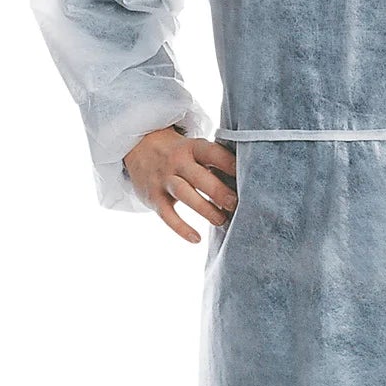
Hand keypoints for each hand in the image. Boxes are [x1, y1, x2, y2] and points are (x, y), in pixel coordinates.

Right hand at [123, 126, 237, 242]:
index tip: (248, 176)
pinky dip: (181, 228)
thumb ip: (215, 162)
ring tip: (221, 221)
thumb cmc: (180, 153)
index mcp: (192, 147)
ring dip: (205, 209)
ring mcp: (164, 179)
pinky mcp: (153, 197)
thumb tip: (245, 182)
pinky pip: (167, 215)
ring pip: (185, 194)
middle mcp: (177, 161)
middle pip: (200, 177)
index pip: (213, 153)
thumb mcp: (195, 149)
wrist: (138, 147)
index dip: (230, 164)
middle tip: (236, 204)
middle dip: (219, 192)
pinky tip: (196, 239)